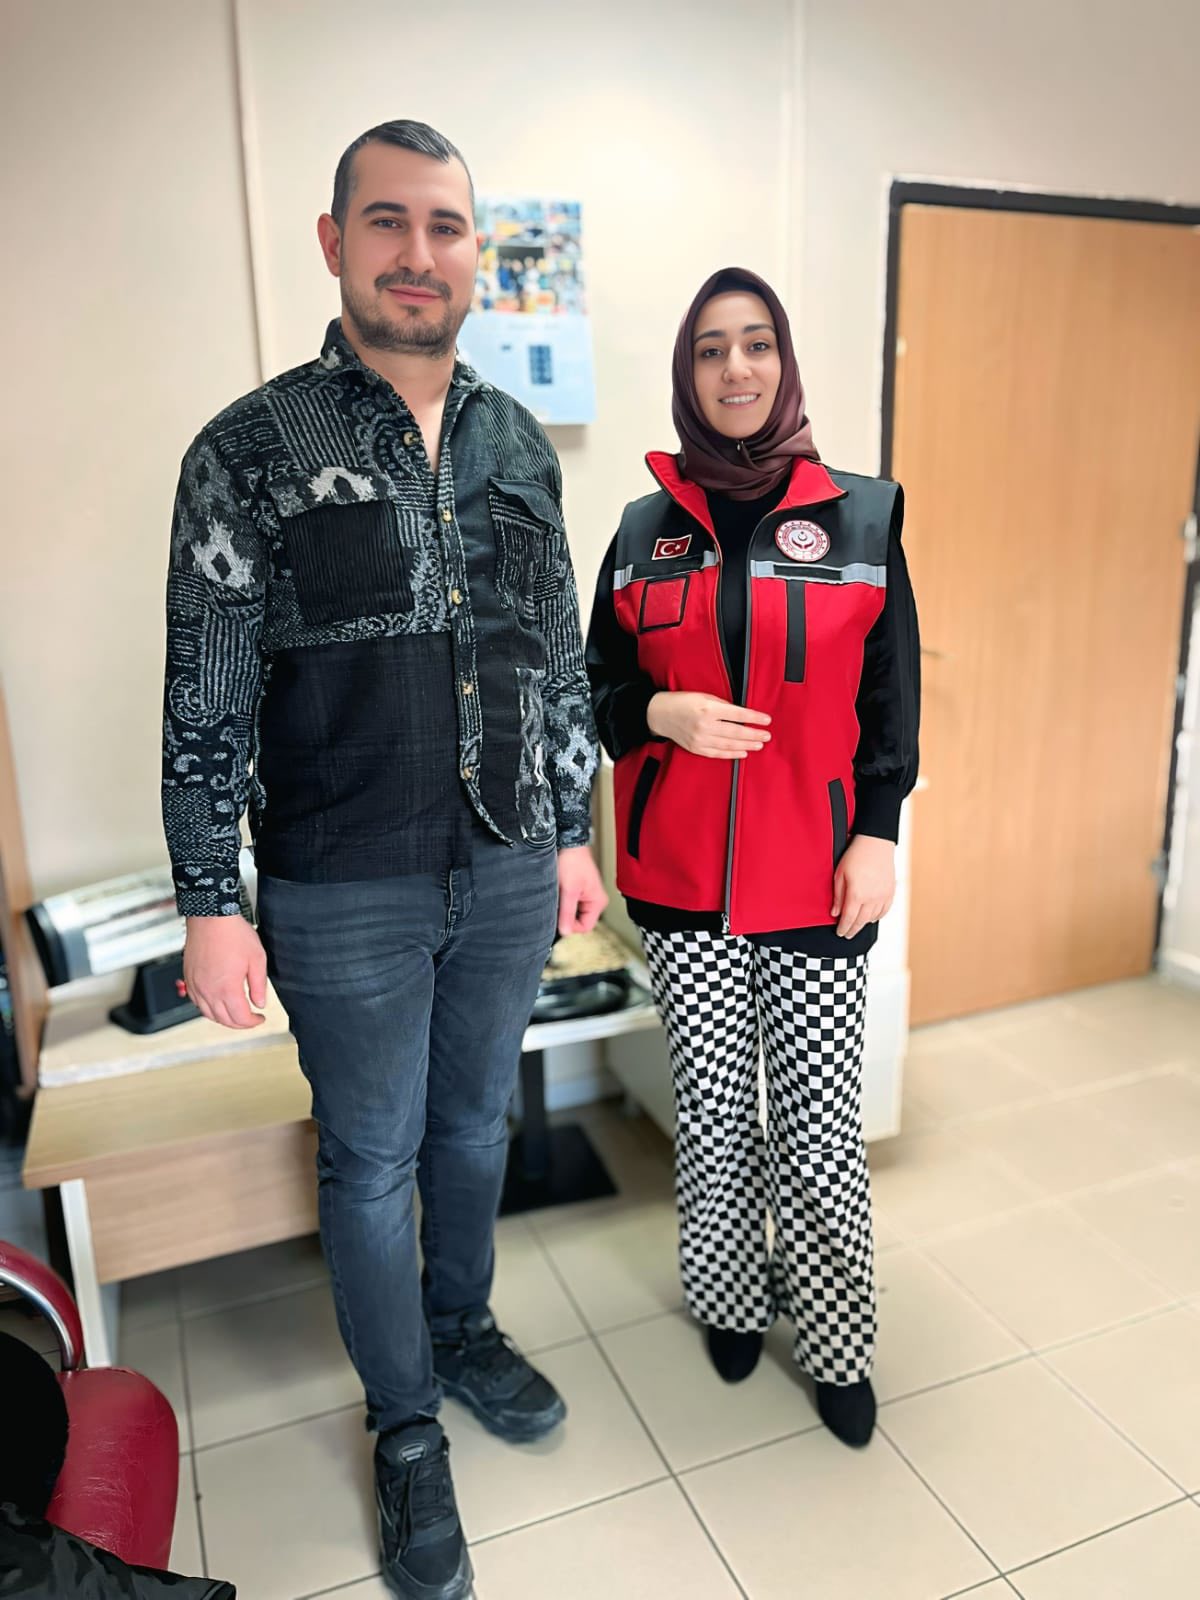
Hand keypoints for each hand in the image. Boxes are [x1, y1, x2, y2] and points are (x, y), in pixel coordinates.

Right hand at [183, 915, 268, 1028]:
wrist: (210, 917)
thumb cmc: (232, 933)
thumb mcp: (257, 959)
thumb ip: (259, 985)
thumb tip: (260, 1003)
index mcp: (226, 989)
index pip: (240, 1018)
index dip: (253, 1022)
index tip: (260, 1018)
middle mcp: (208, 991)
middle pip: (223, 1020)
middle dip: (239, 1023)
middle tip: (250, 1019)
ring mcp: (195, 985)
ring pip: (208, 1014)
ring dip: (223, 1019)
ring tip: (235, 1014)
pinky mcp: (188, 978)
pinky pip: (196, 1002)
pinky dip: (208, 1008)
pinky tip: (216, 1003)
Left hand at [556, 845, 608, 935]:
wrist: (569, 844)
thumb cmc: (573, 862)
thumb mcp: (568, 891)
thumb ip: (567, 913)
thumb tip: (565, 932)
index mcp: (598, 902)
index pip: (585, 927)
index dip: (570, 926)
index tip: (558, 920)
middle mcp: (595, 900)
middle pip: (579, 921)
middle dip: (566, 916)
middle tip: (557, 905)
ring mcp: (587, 896)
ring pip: (573, 913)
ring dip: (563, 908)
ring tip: (558, 895)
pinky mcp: (579, 891)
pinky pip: (570, 904)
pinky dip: (562, 901)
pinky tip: (558, 892)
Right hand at [647, 691, 770, 758]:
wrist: (660, 714)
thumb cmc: (683, 702)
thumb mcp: (704, 696)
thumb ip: (723, 705)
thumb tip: (742, 715)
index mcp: (708, 709)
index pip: (738, 714)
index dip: (754, 718)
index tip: (767, 720)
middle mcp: (704, 725)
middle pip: (736, 732)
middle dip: (754, 734)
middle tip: (767, 735)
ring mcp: (700, 739)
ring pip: (729, 744)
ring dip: (746, 745)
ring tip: (759, 744)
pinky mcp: (696, 748)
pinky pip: (717, 753)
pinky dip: (732, 754)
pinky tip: (743, 753)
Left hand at [832, 836, 896, 938]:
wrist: (876, 843)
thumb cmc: (855, 856)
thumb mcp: (839, 874)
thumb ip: (838, 896)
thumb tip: (835, 913)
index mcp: (857, 895)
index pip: (848, 918)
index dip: (843, 928)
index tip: (839, 933)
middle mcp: (872, 899)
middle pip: (861, 921)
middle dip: (853, 930)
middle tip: (847, 934)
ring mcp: (883, 896)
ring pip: (873, 918)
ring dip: (863, 924)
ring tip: (856, 925)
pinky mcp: (890, 892)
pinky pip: (884, 911)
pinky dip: (876, 917)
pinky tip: (871, 917)